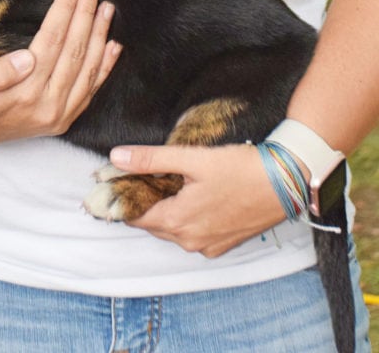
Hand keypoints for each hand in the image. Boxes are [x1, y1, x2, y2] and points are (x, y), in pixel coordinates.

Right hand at [0, 0, 121, 147]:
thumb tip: (26, 58)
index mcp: (24, 93)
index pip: (51, 41)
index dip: (64, 9)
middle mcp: (48, 105)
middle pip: (74, 50)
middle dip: (85, 13)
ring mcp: (61, 115)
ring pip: (88, 69)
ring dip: (100, 35)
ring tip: (106, 6)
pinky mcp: (66, 119)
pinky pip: (92, 90)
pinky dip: (105, 66)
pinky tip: (113, 45)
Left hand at [109, 143, 285, 256]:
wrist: (287, 181)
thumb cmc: (242, 168)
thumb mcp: (192, 159)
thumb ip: (150, 159)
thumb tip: (116, 158)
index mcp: (178, 221)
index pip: (135, 216)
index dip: (125, 198)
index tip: (121, 180)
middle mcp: (190, 241)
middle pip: (153, 223)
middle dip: (145, 202)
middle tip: (146, 176)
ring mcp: (209, 245)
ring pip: (173, 229)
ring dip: (166, 210)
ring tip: (170, 183)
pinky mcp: (224, 244)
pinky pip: (194, 234)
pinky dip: (187, 219)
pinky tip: (194, 197)